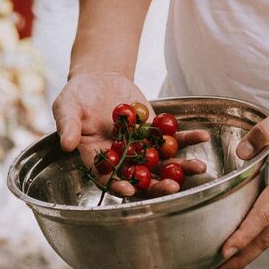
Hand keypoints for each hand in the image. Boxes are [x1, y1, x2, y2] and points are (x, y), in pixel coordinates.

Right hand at [52, 73, 208, 196]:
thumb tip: (67, 144)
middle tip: (173, 188)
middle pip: (142, 178)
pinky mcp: (156, 132)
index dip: (119, 185)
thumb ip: (68, 125)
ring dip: (182, 167)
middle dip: (158, 185)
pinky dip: (188, 138)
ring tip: (200, 168)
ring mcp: (142, 147)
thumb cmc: (77, 96)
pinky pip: (174, 138)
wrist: (99, 79)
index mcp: (98, 159)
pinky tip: (202, 137)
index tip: (130, 189)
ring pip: (164, 163)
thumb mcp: (67, 107)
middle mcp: (122, 158)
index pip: (108, 178)